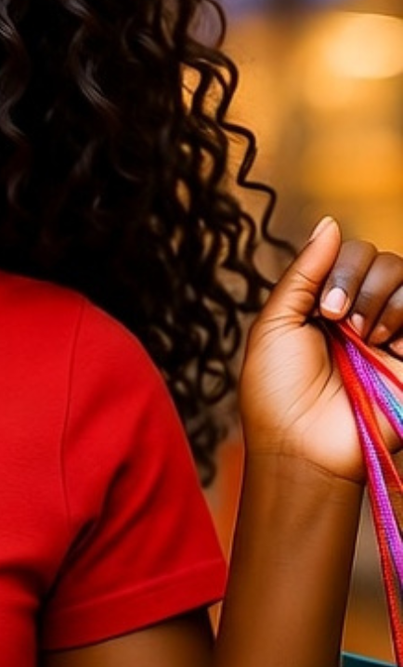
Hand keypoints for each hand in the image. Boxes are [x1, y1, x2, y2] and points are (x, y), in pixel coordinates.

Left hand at [239, 217, 402, 479]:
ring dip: (383, 301)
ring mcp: (392, 335)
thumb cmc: (277, 393)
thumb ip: (303, 273)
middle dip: (359, 283)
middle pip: (381, 259)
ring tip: (364, 339)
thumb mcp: (274, 326)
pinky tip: (388, 345)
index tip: (325, 312)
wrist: (303, 447)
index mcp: (323, 304)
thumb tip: (330, 220)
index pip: (347, 254)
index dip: (341, 269)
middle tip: (340, 324)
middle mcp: (360, 314)